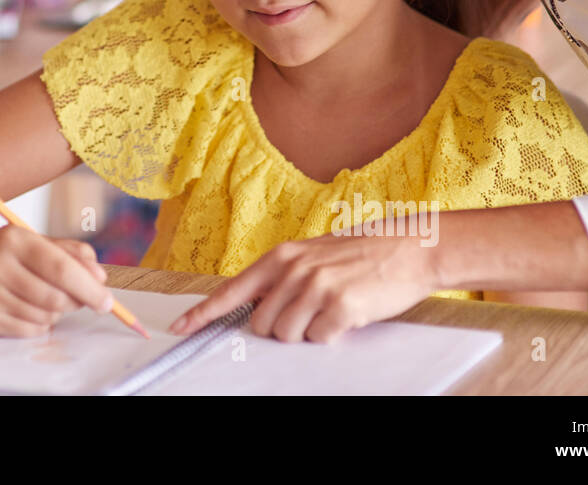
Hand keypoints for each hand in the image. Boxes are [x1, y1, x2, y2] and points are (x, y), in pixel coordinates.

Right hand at [0, 225, 114, 336]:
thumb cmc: (8, 251)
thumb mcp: (38, 241)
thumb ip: (72, 254)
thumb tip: (99, 278)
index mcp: (14, 240)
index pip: (59, 268)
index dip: (88, 288)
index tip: (107, 302)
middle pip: (54, 298)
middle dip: (75, 302)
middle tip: (79, 298)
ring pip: (43, 317)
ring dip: (56, 313)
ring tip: (47, 298)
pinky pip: (28, 331)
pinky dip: (40, 324)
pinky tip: (31, 308)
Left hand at [167, 232, 438, 342]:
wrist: (407, 248)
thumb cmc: (359, 255)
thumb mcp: (311, 255)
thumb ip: (281, 277)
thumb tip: (255, 307)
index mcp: (281, 258)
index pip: (231, 291)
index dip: (203, 313)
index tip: (180, 327)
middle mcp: (293, 271)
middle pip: (261, 326)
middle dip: (280, 329)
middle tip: (308, 312)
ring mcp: (316, 288)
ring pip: (287, 336)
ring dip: (307, 332)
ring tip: (329, 309)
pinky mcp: (341, 307)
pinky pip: (320, 339)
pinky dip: (332, 334)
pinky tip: (347, 313)